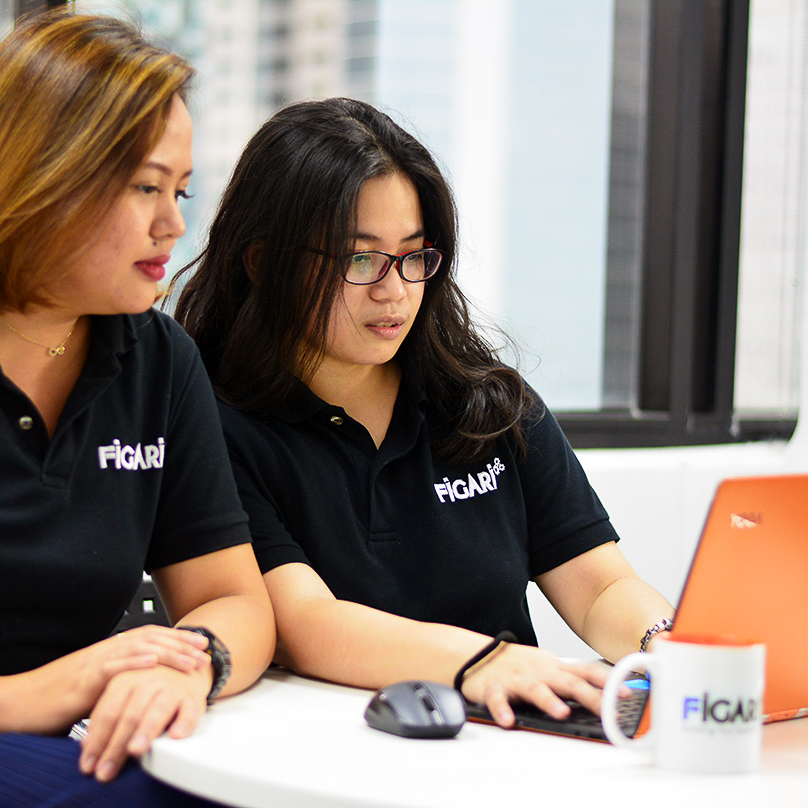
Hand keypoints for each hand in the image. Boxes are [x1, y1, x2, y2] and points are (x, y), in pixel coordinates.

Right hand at [60, 625, 211, 718]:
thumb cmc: (61, 696)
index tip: (201, 644)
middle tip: (204, 650)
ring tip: (189, 658)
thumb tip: (150, 685)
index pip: (152, 637)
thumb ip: (124, 680)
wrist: (26, 701)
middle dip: (181, 643)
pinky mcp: (85, 676)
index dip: (178, 639)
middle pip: (151, 638)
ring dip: (167, 652)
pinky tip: (152, 661)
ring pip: (138, 648)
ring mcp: (97, 660)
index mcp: (113, 650)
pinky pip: (112, 665)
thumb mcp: (102, 686)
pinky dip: (134, 661)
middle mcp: (108, 649)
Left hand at [79, 663, 211, 781]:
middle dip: (115, 746)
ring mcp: (171, 688)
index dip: (96, 741)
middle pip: (129, 715)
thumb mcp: (123, 695)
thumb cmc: (149, 687)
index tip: (88, 766)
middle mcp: (148, 681)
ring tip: (135, 750)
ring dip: (146, 731)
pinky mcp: (192, 698)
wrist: (184, 666)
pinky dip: (184, 723)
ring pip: (158, 711)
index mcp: (126, 680)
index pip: (107, 713)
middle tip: (105, 771)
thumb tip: (86, 746)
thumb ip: (105, 717)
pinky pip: (189, 711)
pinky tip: (176, 735)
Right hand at [459, 642, 613, 727]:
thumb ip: (569, 681)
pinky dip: (502, 709)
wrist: (475, 654)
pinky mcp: (494, 688)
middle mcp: (538, 671)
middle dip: (590, 696)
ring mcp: (516, 679)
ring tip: (562, 713)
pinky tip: (508, 720)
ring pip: (535, 688)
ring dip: (549, 700)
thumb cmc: (515, 665)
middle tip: (608, 710)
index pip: (586, 670)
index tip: (627, 693)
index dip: (607, 681)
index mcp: (553, 666)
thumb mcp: (546, 668)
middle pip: (568, 681)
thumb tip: (602, 697)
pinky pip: (498, 699)